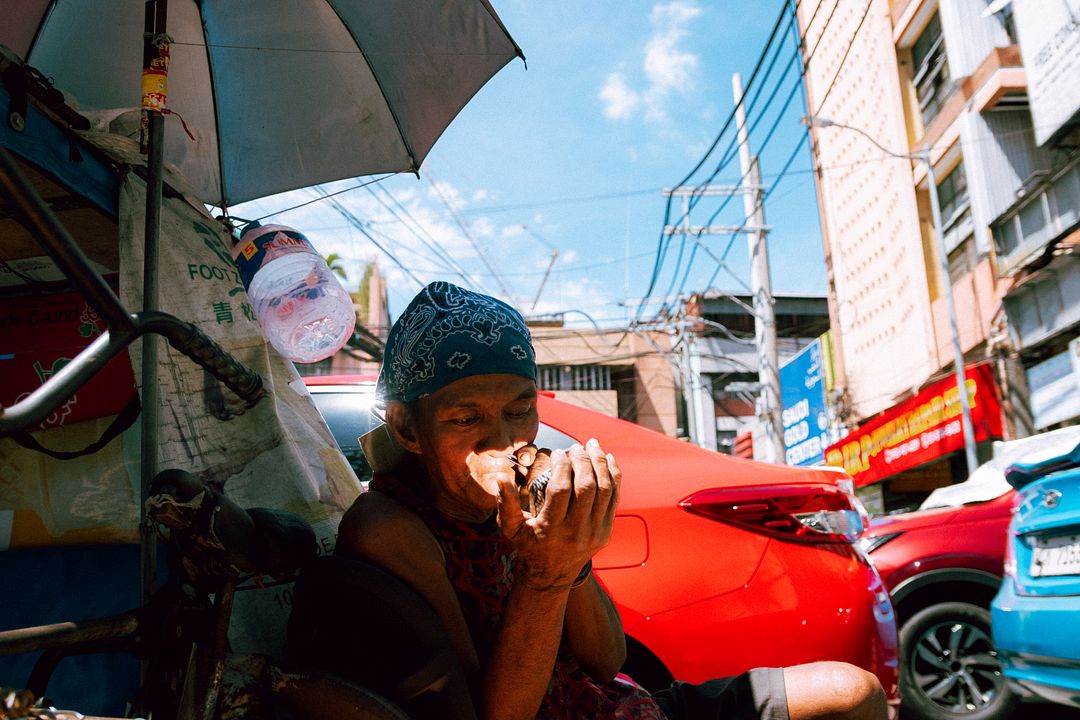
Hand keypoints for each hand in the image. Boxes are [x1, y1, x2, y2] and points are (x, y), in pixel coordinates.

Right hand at [497, 438, 620, 590]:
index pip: (561, 490)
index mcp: (551, 529)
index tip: (558, 452)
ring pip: (605, 490)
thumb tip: (501, 477)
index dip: (561, 466)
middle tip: (576, 446)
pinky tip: (607, 459)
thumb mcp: (511, 528)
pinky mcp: (606, 531)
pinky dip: (613, 476)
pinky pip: (614, 498)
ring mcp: (594, 532)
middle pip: (587, 487)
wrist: (551, 575)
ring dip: (600, 464)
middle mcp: (575, 532)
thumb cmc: (528, 546)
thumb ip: (506, 503)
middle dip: (583, 461)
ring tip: (593, 446)